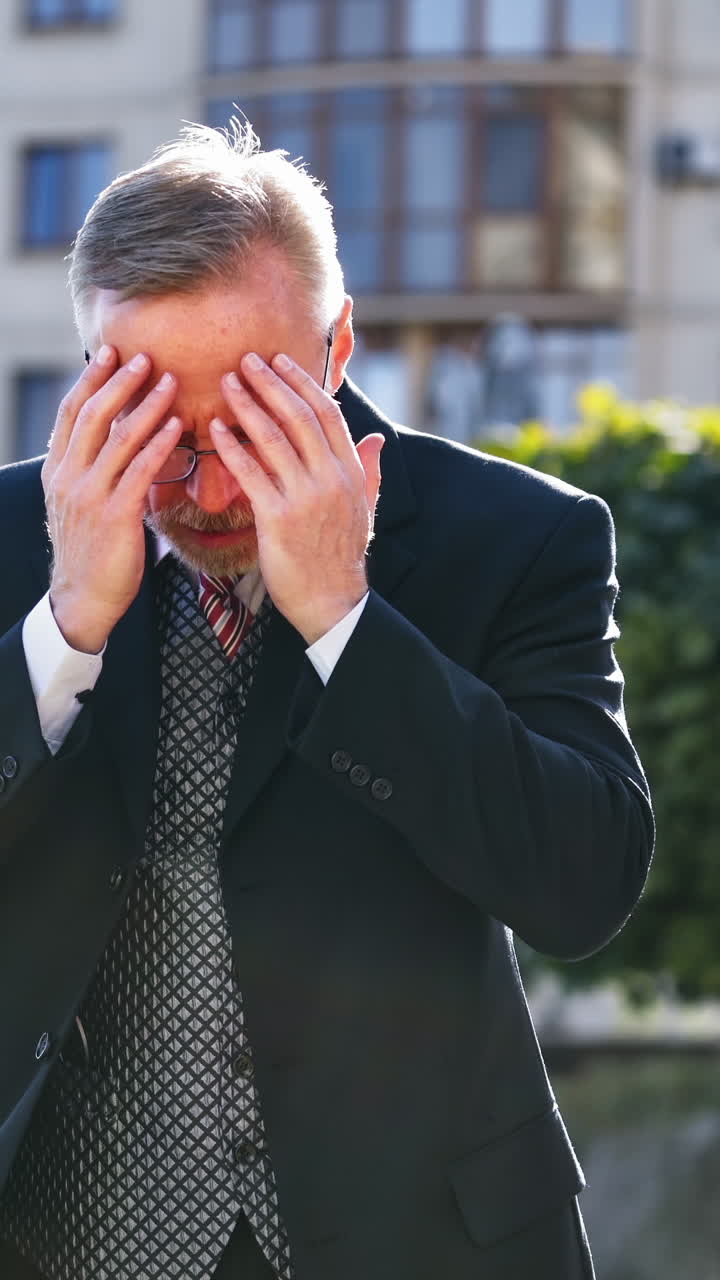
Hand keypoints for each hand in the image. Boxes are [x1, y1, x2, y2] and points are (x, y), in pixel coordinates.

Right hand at [42, 345, 183, 652]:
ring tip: (169, 381)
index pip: (70, 413)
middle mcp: (68, 478)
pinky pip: (139, 470)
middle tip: (144, 356)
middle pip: (92, 416)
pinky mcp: (116, 516)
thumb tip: (112, 436)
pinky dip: (159, 444)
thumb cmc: (91, 550)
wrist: (84, 598)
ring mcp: (89, 496)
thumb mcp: (80, 502)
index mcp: (57, 471)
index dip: (90, 380)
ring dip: (146, 406)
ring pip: (117, 438)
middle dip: (118, 382)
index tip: (109, 353)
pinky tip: (177, 426)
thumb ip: (91, 469)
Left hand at [210, 352, 383, 644]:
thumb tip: (375, 440)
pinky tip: (216, 429)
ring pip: (274, 438)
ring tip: (227, 383)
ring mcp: (305, 497)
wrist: (332, 602)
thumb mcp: (365, 510)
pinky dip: (232, 447)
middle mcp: (331, 479)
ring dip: (248, 405)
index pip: (328, 414)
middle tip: (246, 360)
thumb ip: (369, 472)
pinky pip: (251, 473)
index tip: (279, 360)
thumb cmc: (341, 556)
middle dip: (271, 383)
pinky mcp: (278, 519)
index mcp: (351, 472)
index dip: (302, 382)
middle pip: (299, 416)